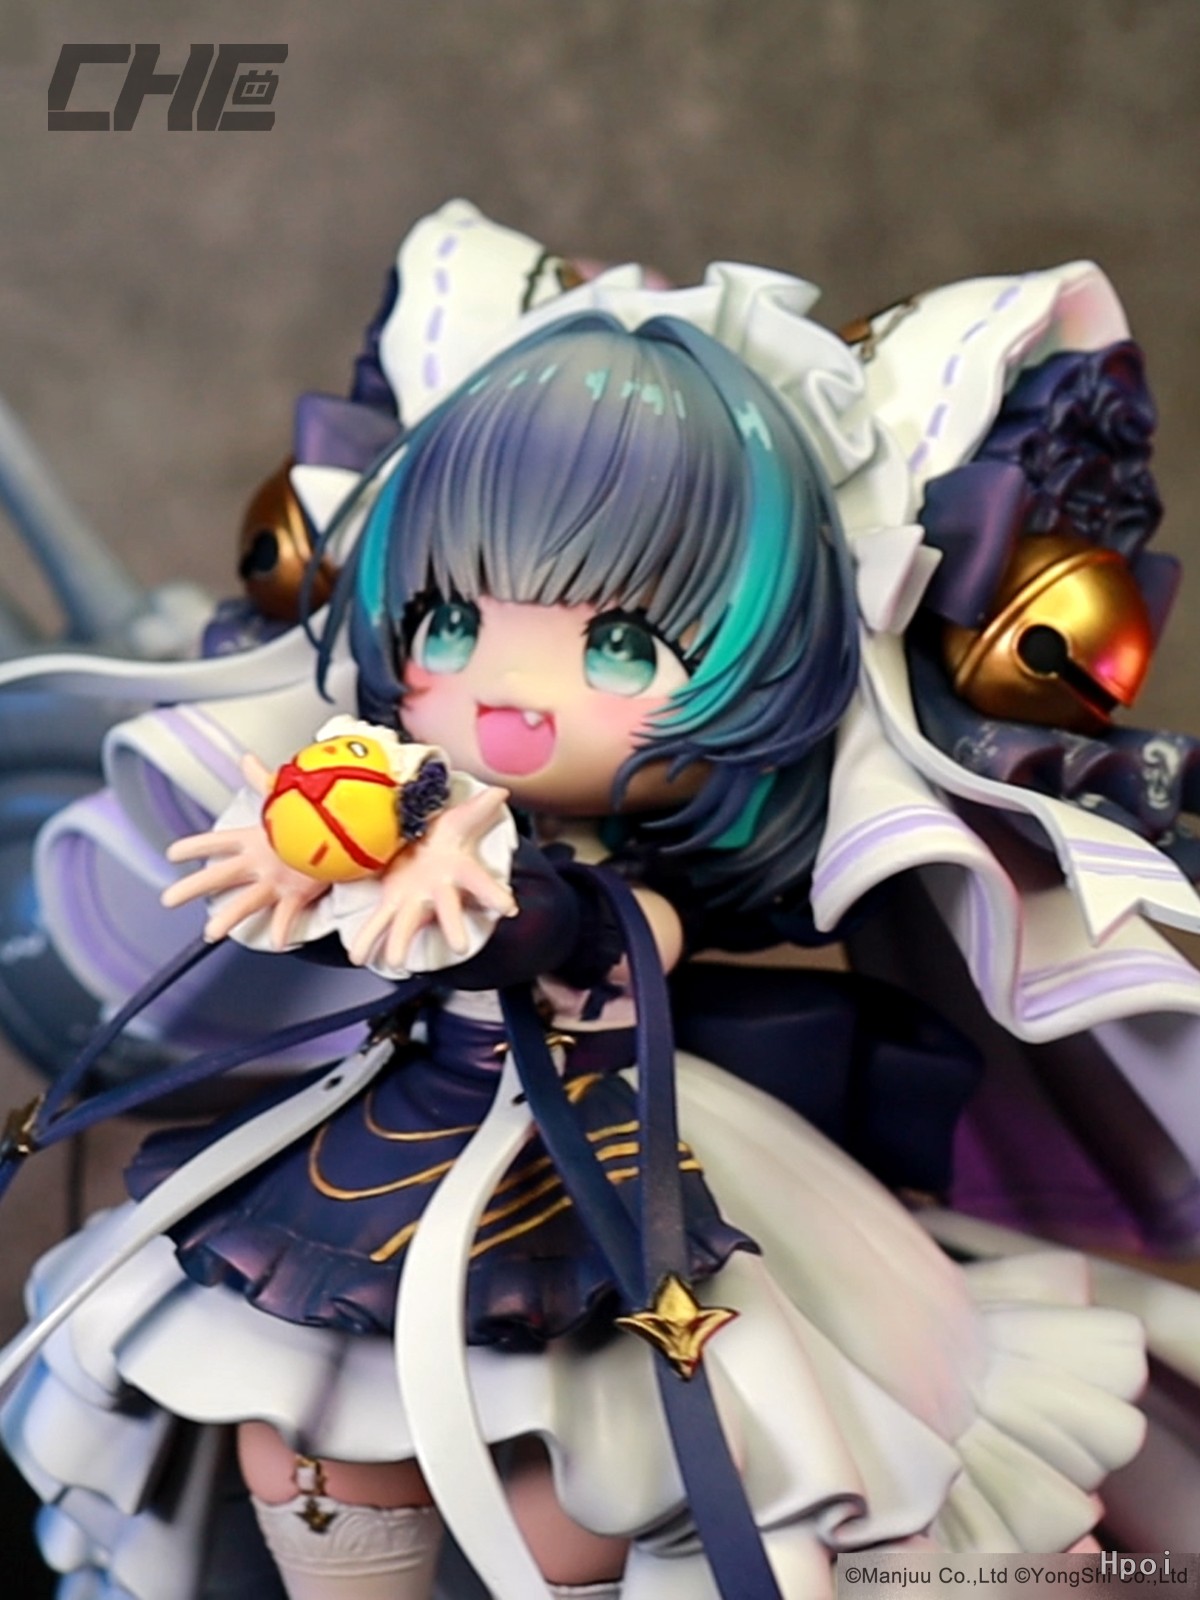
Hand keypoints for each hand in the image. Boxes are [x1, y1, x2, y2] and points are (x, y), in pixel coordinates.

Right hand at [160, 753, 328, 945]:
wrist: (339, 839)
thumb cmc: (309, 821)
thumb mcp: (284, 798)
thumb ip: (264, 780)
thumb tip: (246, 758)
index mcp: (255, 841)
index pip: (218, 843)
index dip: (195, 847)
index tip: (171, 854)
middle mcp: (259, 865)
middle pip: (220, 876)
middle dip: (194, 887)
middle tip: (169, 899)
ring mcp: (276, 883)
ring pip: (247, 902)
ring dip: (229, 917)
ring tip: (212, 933)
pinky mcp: (298, 895)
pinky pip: (287, 914)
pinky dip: (282, 928)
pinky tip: (276, 941)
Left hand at [347, 784, 516, 969]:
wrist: (419, 846)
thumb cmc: (442, 836)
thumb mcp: (458, 819)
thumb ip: (478, 809)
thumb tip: (502, 791)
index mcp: (457, 871)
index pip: (480, 883)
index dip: (495, 895)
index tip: (509, 909)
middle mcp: (437, 892)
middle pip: (448, 910)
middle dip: (453, 927)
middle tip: (460, 946)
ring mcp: (414, 902)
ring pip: (409, 925)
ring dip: (401, 942)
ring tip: (396, 962)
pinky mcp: (391, 903)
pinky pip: (378, 924)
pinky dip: (367, 941)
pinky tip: (359, 956)